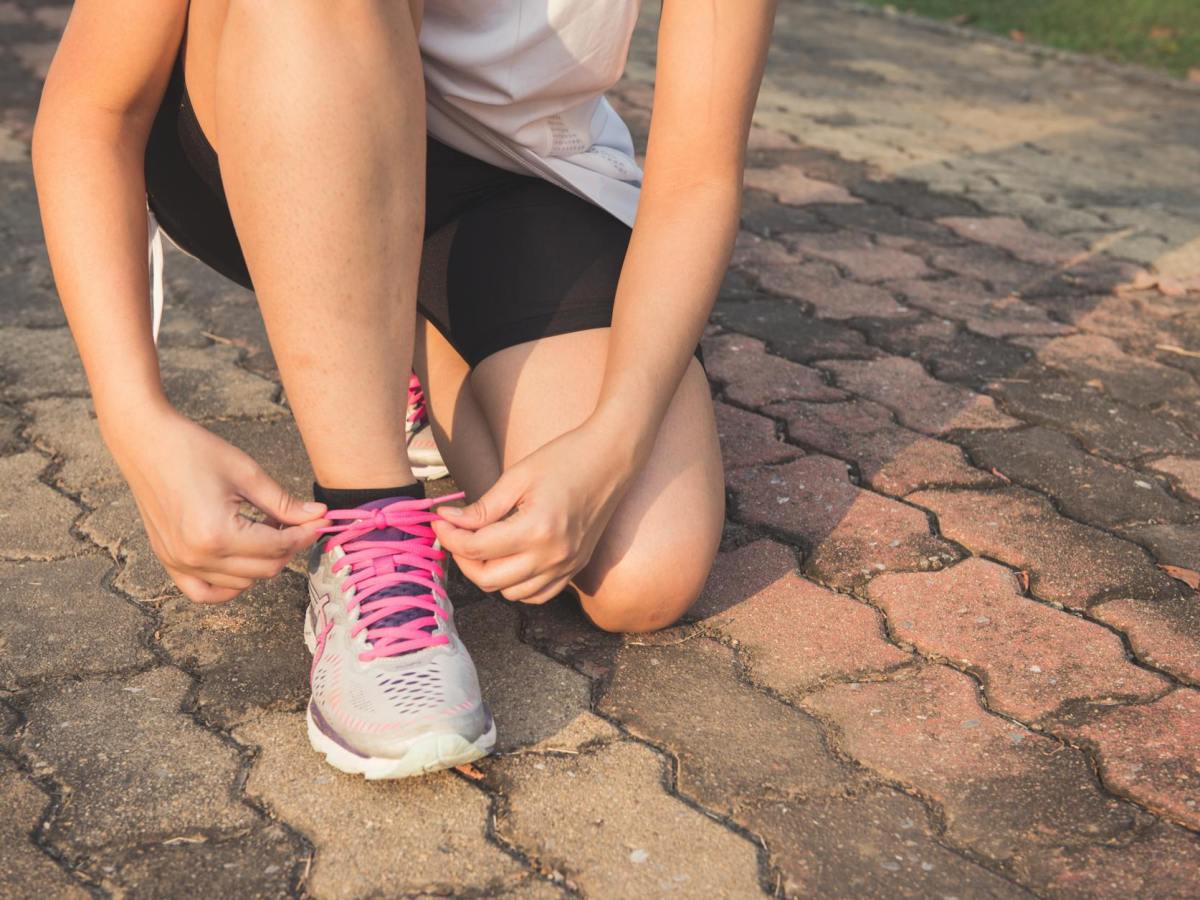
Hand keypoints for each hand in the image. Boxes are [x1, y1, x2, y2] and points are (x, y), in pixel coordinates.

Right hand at [105, 404, 327, 602]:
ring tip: (264, 528)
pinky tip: (243, 562)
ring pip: (242, 582)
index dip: (305, 534)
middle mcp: (196, 557)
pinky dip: (229, 585)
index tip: (321, 521)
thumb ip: (284, 503)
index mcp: (217, 534)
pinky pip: (204, 592)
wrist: (145, 442)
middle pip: (264, 569)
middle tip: (296, 521)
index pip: (278, 547)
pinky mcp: (169, 561)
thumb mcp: (247, 474)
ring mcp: (179, 563)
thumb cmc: (194, 450)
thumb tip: (319, 516)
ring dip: (262, 561)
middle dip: (289, 547)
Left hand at [432, 420, 636, 604]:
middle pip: (489, 579)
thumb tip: (449, 521)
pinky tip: (508, 561)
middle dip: (463, 558)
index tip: (440, 521)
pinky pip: (537, 595)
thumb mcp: (517, 477)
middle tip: (455, 534)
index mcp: (537, 529)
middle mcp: (553, 556)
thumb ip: (483, 507)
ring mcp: (566, 566)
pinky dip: (516, 585)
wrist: (612, 459)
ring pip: (510, 594)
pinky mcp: (574, 569)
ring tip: (481, 545)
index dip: (450, 536)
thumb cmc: (565, 459)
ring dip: (488, 574)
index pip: (477, 548)